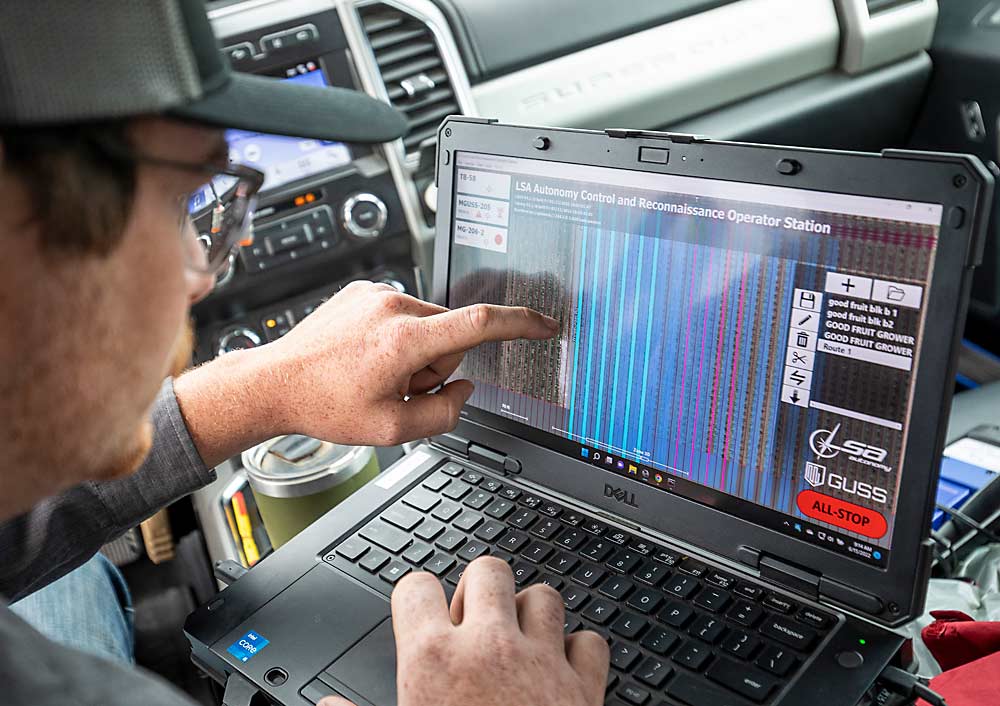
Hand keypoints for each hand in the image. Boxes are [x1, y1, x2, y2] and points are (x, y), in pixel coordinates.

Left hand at [260, 281, 558, 445]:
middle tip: (400, 388)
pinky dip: (397, 337)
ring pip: (428, 325)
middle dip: (439, 364)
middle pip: (451, 334)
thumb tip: (463, 390)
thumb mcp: (391, 430)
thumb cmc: (324, 404)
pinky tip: (365, 357)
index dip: (520, 322)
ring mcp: (376, 294)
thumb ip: (444, 414)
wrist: (274, 382)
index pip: (479, 323)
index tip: (545, 323)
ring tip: (376, 373)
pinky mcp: (364, 291)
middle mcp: (392, 306)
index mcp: (404, 340)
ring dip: (417, 352)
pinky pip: (403, 314)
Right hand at [324, 557, 605, 705]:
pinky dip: (578, 650)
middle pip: (487, 570)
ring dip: (531, 612)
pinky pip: (590, 642)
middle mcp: (489, 647)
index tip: (417, 613)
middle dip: (478, 588)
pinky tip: (562, 670)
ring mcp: (542, 662)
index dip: (414, 597)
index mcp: (433, 660)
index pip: (415, 586)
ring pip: (543, 595)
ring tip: (517, 640)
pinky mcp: (584, 687)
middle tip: (471, 622)